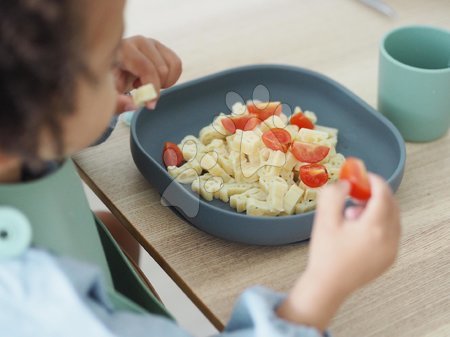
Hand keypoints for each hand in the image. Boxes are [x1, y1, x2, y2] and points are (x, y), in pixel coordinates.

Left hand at [115, 36, 181, 111]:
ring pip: (172, 66)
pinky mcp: (161, 47)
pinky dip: (170, 78)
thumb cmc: (108, 82)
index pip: (147, 68)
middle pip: (162, 70)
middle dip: (155, 87)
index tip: (150, 105)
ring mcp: (152, 42)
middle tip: (139, 89)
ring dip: (163, 82)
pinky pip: (177, 64)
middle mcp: (139, 41)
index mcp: (123, 49)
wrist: (110, 70)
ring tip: (145, 83)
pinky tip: (154, 79)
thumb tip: (134, 105)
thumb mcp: (108, 95)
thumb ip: (117, 102)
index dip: (152, 88)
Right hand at [278, 174, 400, 330]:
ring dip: (378, 208)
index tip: (363, 176)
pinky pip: (391, 232)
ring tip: (353, 213)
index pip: (383, 194)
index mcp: (374, 228)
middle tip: (358, 191)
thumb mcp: (325, 220)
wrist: (328, 285)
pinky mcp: (389, 258)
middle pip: (392, 205)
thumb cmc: (325, 254)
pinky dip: (380, 223)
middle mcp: (389, 238)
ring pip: (393, 218)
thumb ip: (334, 195)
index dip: (374, 181)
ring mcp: (391, 250)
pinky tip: (359, 228)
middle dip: (376, 193)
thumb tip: (345, 183)